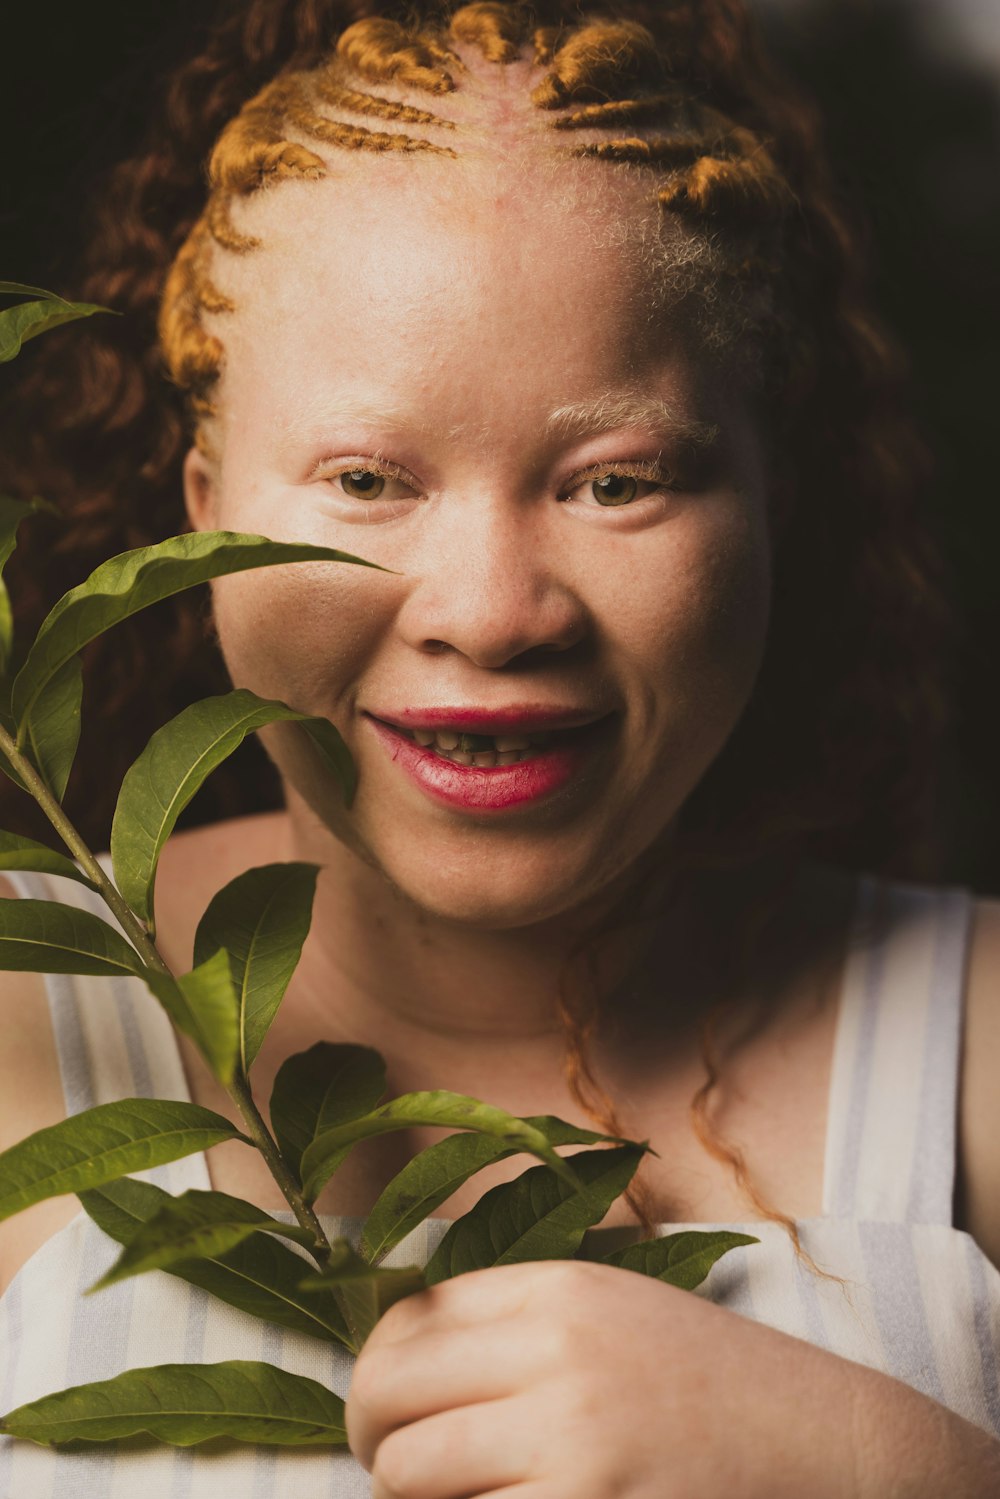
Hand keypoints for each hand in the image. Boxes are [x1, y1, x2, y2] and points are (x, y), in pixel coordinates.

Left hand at [345, 1257, 852, 1498]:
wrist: (824, 1442)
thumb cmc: (706, 1380)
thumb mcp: (612, 1309)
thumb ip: (512, 1321)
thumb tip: (397, 1358)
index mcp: (555, 1289)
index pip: (401, 1322)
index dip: (375, 1378)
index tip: (388, 1414)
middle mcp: (555, 1352)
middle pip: (384, 1394)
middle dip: (374, 1440)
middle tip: (400, 1467)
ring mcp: (572, 1442)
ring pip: (409, 1476)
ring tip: (469, 1497)